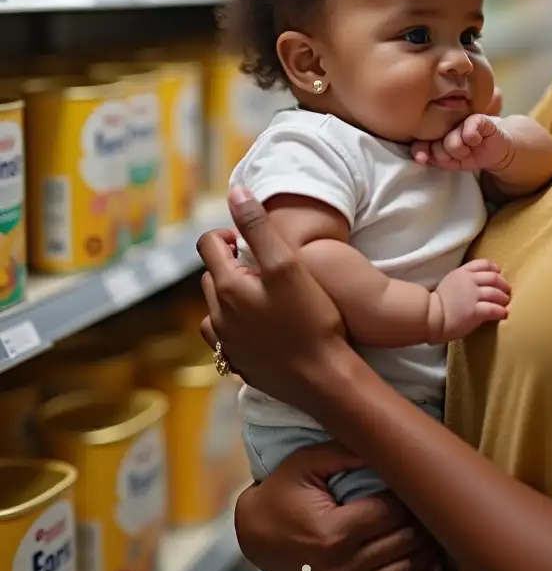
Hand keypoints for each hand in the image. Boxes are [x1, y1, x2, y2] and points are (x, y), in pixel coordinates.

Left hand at [197, 187, 347, 407]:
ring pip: (217, 309)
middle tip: (269, 269)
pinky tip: (263, 328)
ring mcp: (226, 345)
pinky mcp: (238, 365)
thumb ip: (258, 227)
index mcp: (227, 288)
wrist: (324, 377)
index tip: (255, 242)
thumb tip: (236, 192)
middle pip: (212, 276)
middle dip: (233, 266)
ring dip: (233, 297)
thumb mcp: (287, 264)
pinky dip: (237, 326)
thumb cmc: (311, 317)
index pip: (207, 245)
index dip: (229, 235)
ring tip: (267, 299)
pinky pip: (227, 338)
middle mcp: (218, 317)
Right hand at [234, 443, 443, 570]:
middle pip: (405, 542)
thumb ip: (346, 449)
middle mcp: (341, 570)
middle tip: (432, 499)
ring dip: (424, 548)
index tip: (418, 480)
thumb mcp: (306, 462)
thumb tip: (387, 442)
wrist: (254, 537)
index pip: (394, 512)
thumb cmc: (282, 493)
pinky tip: (422, 559)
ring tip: (432, 525)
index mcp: (334, 534)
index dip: (411, 494)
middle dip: (423, 518)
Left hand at [411, 115, 514, 172]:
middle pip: (437, 145)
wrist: (495, 151)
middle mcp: (445, 122)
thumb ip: (432, 158)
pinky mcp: (478, 118)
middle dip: (446, 155)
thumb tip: (420, 158)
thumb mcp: (448, 161)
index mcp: (435, 132)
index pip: (420, 141)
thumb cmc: (468, 154)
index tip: (422, 159)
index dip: (421, 151)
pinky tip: (477, 140)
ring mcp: (461, 118)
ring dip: (461, 151)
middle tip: (458, 154)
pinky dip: (473, 140)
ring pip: (452, 142)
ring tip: (469, 148)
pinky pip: (469, 132)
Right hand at [433, 259, 510, 338]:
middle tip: (507, 291)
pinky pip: (494, 309)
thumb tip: (475, 285)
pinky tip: (504, 314)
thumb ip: (462, 281)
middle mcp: (469, 281)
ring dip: (503, 298)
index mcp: (462, 272)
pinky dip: (501, 311)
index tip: (499, 273)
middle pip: (493, 278)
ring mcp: (473, 296)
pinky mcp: (475, 311)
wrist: (430, 315)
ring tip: (506, 303)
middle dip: (503, 284)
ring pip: (495, 293)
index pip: (483, 264)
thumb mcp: (449, 282)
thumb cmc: (436, 302)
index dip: (494, 269)